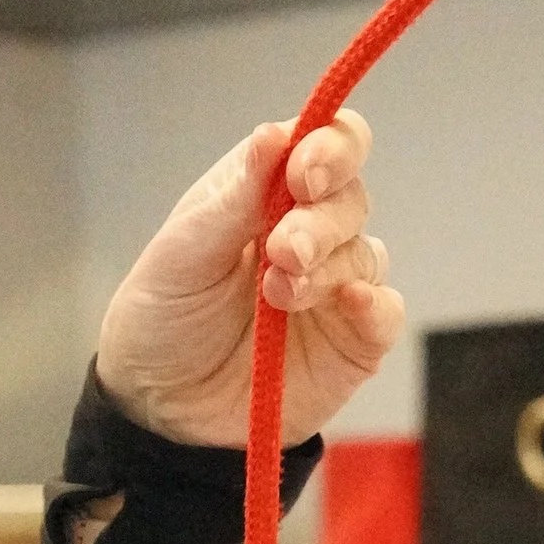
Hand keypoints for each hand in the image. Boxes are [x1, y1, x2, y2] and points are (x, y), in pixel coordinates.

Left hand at [93, 109, 400, 449]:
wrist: (158, 408)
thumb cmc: (163, 320)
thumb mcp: (182, 253)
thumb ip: (235, 198)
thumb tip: (275, 135)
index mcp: (270, 193)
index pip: (328, 145)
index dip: (330, 147)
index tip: (304, 172)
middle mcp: (311, 232)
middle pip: (351, 198)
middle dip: (320, 220)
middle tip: (283, 251)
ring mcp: (334, 287)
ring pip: (366, 254)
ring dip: (327, 267)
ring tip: (278, 294)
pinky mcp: (352, 342)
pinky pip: (386, 312)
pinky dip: (374, 304)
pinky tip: (347, 302)